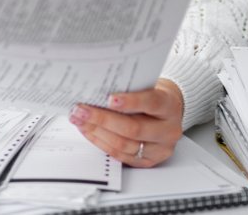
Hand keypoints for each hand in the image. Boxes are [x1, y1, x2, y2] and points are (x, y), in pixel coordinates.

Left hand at [69, 78, 183, 167]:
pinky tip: (88, 130)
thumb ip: (128, 89)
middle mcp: (168, 130)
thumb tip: (95, 90)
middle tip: (80, 109)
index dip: (131, 101)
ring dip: (96, 131)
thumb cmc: (151, 95)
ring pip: (123, 144)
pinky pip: (119, 155)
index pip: (152, 103)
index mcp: (169, 106)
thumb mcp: (146, 87)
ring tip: (79, 119)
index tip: (109, 98)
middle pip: (133, 128)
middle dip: (102, 119)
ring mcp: (159, 149)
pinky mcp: (147, 161)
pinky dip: (100, 142)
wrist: (166, 112)